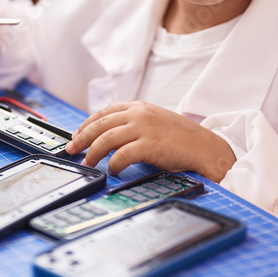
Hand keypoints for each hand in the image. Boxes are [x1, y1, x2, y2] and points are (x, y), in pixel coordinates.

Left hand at [67, 101, 235, 180]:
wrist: (205, 147)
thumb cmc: (181, 138)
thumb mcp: (155, 122)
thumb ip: (134, 124)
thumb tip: (109, 137)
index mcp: (139, 107)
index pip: (105, 112)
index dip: (87, 123)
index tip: (77, 134)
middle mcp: (140, 114)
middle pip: (101, 124)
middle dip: (82, 138)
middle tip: (72, 150)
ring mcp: (145, 128)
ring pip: (106, 138)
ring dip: (93, 152)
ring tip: (88, 162)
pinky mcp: (150, 145)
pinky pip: (122, 155)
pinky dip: (113, 163)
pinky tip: (112, 170)